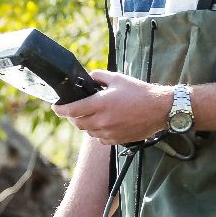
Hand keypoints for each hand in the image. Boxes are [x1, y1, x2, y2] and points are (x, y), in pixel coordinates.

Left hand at [53, 70, 171, 144]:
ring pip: (88, 132)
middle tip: (73, 110)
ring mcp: (110, 132)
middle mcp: (103, 120)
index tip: (55, 107)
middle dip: (72, 117)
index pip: (72, 110)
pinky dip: (97, 132)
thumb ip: (99, 76)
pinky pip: (100, 138)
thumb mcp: (118, 78)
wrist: (160, 109)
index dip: (60, 109)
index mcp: (101, 104)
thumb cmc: (140, 92)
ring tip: (91, 115)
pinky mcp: (117, 139)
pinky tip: (104, 124)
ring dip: (86, 124)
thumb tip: (89, 77)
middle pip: (78, 123)